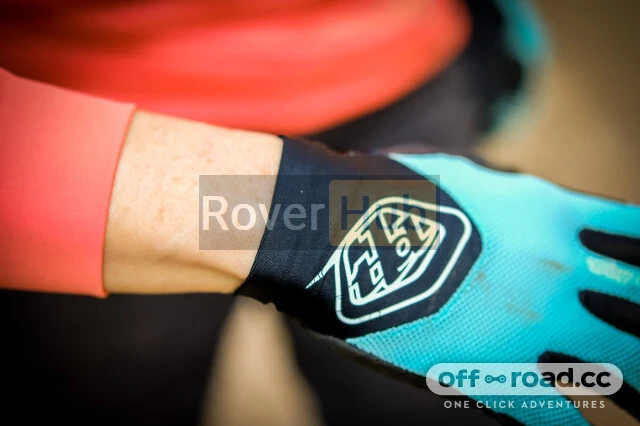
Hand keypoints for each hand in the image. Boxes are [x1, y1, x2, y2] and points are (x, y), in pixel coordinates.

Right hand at [238, 138, 639, 424]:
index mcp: (550, 216)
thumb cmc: (389, 193)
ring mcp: (529, 326)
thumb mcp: (465, 177)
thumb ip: (512, 196)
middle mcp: (556, 271)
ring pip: (621, 371)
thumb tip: (530, 198)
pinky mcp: (488, 371)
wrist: (336, 232)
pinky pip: (557, 416)